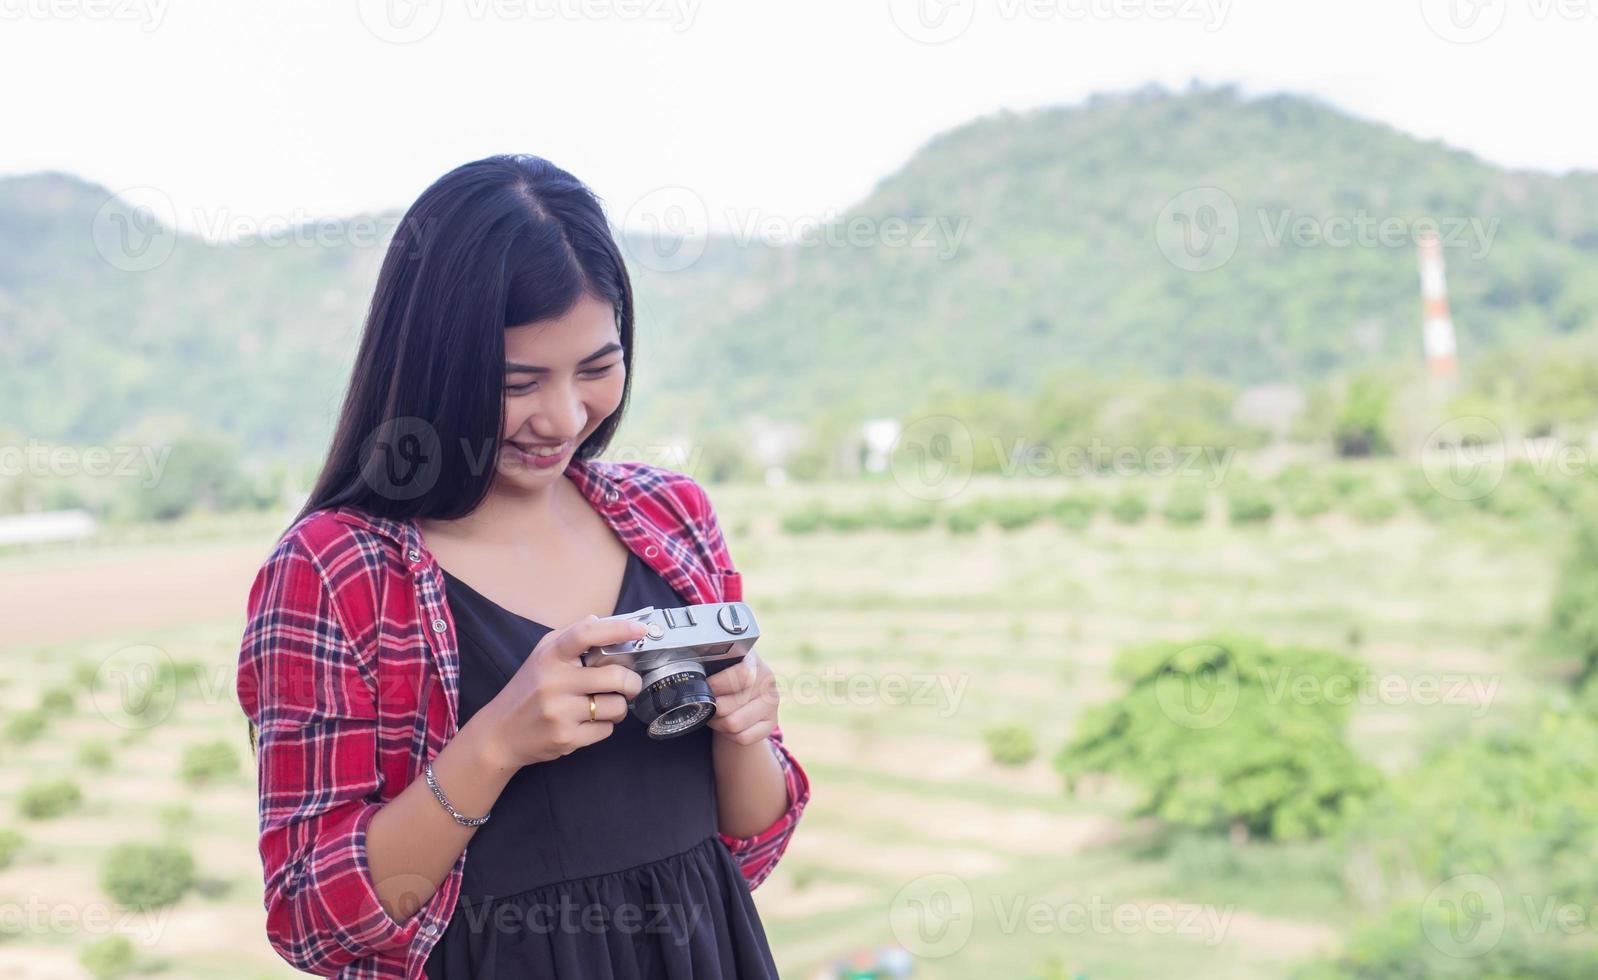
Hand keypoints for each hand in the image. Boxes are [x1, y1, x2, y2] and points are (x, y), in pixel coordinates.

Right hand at [473, 614, 647, 768]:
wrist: (500, 733)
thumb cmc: (527, 690)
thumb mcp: (541, 656)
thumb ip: (570, 636)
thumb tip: (599, 620)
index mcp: (550, 657)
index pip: (586, 634)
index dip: (618, 629)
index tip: (640, 630)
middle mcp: (554, 682)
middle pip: (616, 676)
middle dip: (632, 681)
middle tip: (629, 684)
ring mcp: (560, 712)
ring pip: (616, 706)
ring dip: (619, 706)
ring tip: (605, 705)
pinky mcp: (566, 738)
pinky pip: (606, 730)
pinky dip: (604, 726)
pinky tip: (588, 722)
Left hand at [706, 648, 779, 745]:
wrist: (744, 696)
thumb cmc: (727, 680)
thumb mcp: (722, 668)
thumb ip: (713, 668)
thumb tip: (697, 679)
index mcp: (754, 661)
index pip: (742, 674)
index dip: (718, 683)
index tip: (705, 687)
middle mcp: (767, 681)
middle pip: (731, 704)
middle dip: (712, 708)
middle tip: (707, 706)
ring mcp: (771, 703)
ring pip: (734, 723)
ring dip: (718, 722)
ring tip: (715, 716)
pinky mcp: (771, 723)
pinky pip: (743, 737)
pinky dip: (730, 735)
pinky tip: (727, 725)